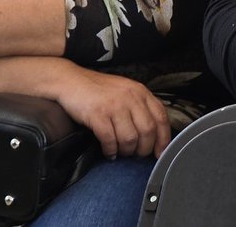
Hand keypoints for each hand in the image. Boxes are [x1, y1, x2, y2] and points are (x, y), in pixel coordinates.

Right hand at [50, 66, 170, 157]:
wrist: (71, 80)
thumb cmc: (99, 89)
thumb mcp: (126, 92)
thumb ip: (140, 107)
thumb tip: (152, 133)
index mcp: (141, 92)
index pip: (161, 117)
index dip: (163, 138)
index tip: (161, 153)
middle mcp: (131, 97)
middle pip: (148, 131)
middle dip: (144, 148)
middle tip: (137, 154)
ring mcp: (114, 105)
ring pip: (129, 138)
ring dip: (126, 151)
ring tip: (121, 152)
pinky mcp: (97, 114)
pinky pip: (109, 139)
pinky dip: (110, 150)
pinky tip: (109, 152)